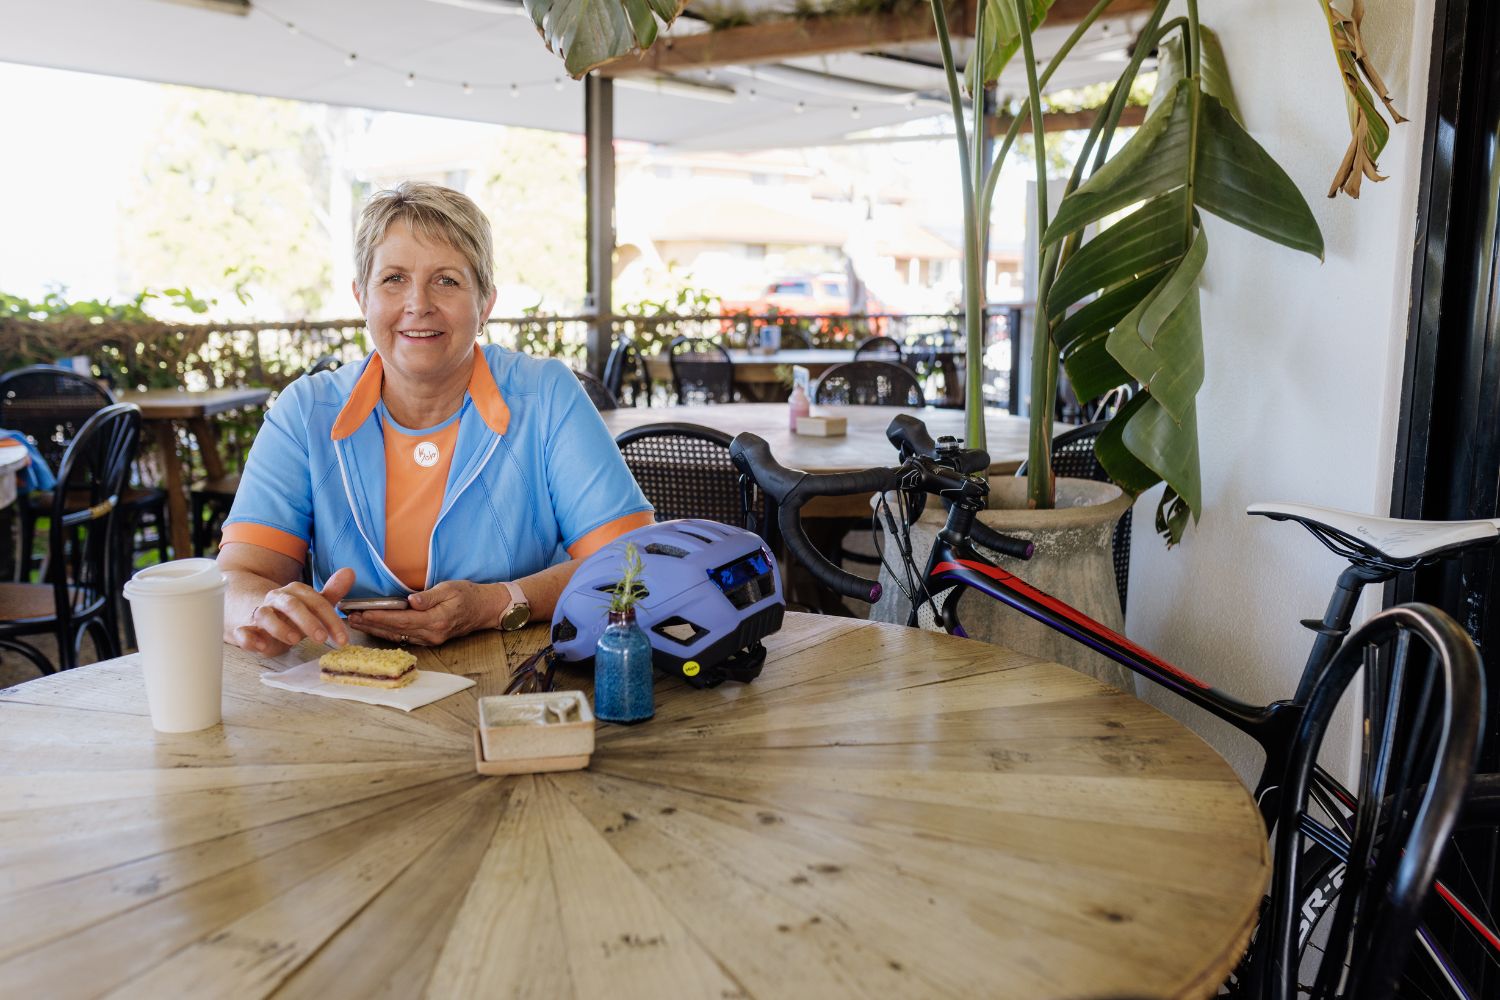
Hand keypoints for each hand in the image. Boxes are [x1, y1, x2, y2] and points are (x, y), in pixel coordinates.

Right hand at [233, 567, 354, 656]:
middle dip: (308, 621)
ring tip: (295, 640)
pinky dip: (249, 638)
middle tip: (321, 638)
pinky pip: (243, 632)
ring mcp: (259, 614)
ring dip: (279, 628)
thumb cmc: (291, 614)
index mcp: (295, 592)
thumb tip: (350, 572)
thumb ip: (331, 592)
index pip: (316, 602)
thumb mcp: (312, 605)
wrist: (257, 616)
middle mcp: (276, 599)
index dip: (331, 620)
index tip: (342, 639)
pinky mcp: (245, 629)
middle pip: (292, 605)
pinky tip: (261, 646)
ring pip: (264, 615)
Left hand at [347, 580, 497, 645]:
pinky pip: (404, 637)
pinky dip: (388, 632)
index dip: (380, 617)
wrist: (485, 609)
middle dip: (372, 624)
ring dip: (376, 630)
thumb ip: (430, 596)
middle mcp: (432, 634)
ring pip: (398, 636)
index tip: (362, 612)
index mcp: (437, 620)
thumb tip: (412, 601)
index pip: (402, 620)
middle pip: (396, 630)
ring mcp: (431, 639)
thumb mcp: (450, 588)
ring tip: (357, 623)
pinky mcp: (429, 639)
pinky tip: (375, 628)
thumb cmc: (468, 594)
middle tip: (350, 618)